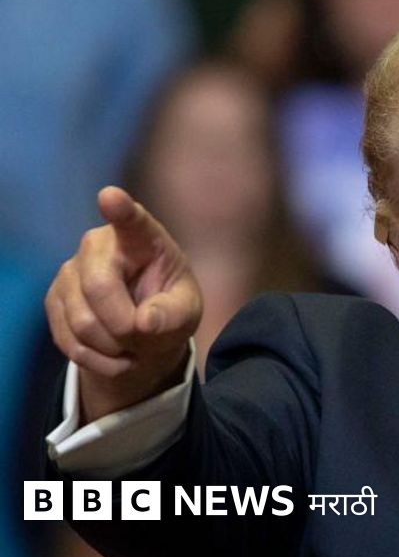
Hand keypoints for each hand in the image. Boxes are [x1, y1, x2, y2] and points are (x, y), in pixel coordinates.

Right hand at [45, 186, 201, 422]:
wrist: (144, 330)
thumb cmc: (170, 307)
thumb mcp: (187, 312)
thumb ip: (173, 315)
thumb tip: (145, 322)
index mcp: (142, 238)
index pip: (131, 221)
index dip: (120, 209)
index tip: (111, 196)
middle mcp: (98, 246)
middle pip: (98, 288)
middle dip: (125, 325)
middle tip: (145, 335)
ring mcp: (70, 272)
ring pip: (82, 322)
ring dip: (114, 347)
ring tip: (134, 345)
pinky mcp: (54, 300)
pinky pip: (70, 342)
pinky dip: (99, 360)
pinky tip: (116, 355)